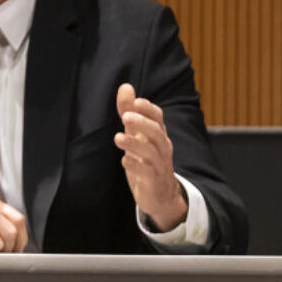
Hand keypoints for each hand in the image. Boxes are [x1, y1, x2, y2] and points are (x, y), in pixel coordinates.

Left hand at [115, 82, 188, 231]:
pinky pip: (147, 173)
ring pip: (152, 152)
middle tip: (126, 117)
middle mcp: (162, 147)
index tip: (136, 101)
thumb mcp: (137, 135)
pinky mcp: (153, 181)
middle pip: (157, 132)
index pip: (158, 117)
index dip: (148, 109)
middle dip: (143, 123)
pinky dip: (136, 166)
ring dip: (135, 144)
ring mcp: (159, 165)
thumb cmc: (146, 160)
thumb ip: (129, 111)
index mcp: (159, 134)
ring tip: (118, 138)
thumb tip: (125, 87)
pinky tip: (124, 161)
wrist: (161, 195)